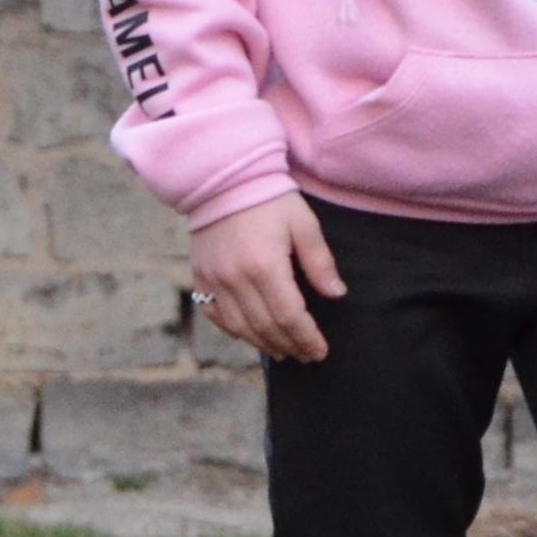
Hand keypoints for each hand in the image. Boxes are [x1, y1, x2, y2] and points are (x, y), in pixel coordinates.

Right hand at [187, 194, 344, 363]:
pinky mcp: (200, 276)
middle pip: (265, 327)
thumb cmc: (270, 199)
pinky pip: (215, 314)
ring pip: (239, 327)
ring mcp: (214, 279)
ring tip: (283, 351)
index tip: (320, 351)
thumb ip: (319, 262)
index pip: (288, 316)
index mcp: (265, 265)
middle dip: (289, 345)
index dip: (306, 338)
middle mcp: (236, 278)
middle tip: (307, 355)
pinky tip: (251, 334)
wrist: (223, 180)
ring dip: (263, 344)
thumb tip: (336, 294)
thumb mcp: (304, 224)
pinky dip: (234, 330)